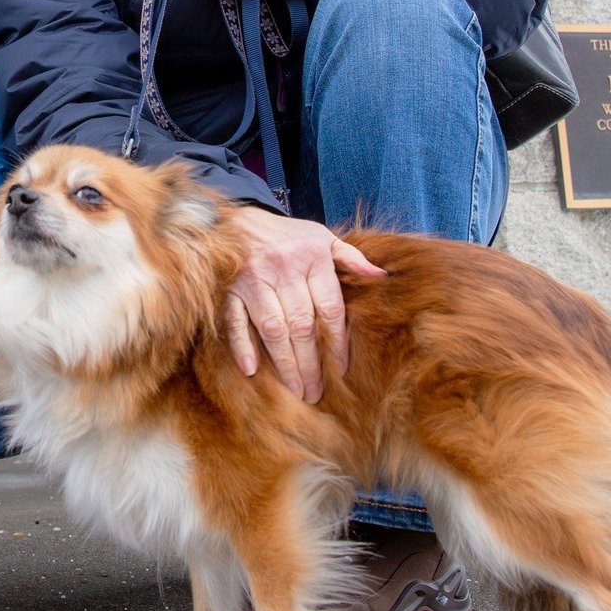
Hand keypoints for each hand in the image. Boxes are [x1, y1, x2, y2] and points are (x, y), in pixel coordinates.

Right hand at [224, 208, 384, 402]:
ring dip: (284, 362)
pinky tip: (252, 369)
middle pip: (302, 325)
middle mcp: (284, 269)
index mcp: (312, 258)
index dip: (337, 341)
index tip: (342, 368)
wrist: (236, 219)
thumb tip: (381, 276)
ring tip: (296, 389)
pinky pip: (236, 320)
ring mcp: (254, 279)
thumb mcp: (321, 237)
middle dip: (311, 363)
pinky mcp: (229, 288)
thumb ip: (350, 257)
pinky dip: (242, 345)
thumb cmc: (285, 235)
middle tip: (316, 391)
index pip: (330, 308)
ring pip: (273, 328)